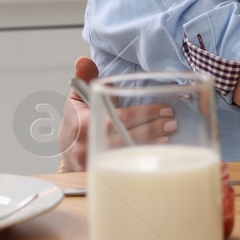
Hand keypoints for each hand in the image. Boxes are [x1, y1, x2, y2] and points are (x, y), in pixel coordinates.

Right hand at [57, 56, 178, 171]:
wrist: (66, 152)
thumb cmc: (77, 122)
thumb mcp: (78, 97)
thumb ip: (84, 77)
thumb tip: (83, 60)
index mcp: (83, 124)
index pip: (120, 118)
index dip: (145, 114)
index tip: (166, 109)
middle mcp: (87, 146)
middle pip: (128, 137)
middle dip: (154, 128)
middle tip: (174, 122)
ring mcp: (92, 166)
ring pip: (129, 156)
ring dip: (154, 145)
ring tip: (171, 135)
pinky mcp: (99, 179)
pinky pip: (125, 171)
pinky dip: (144, 162)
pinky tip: (159, 153)